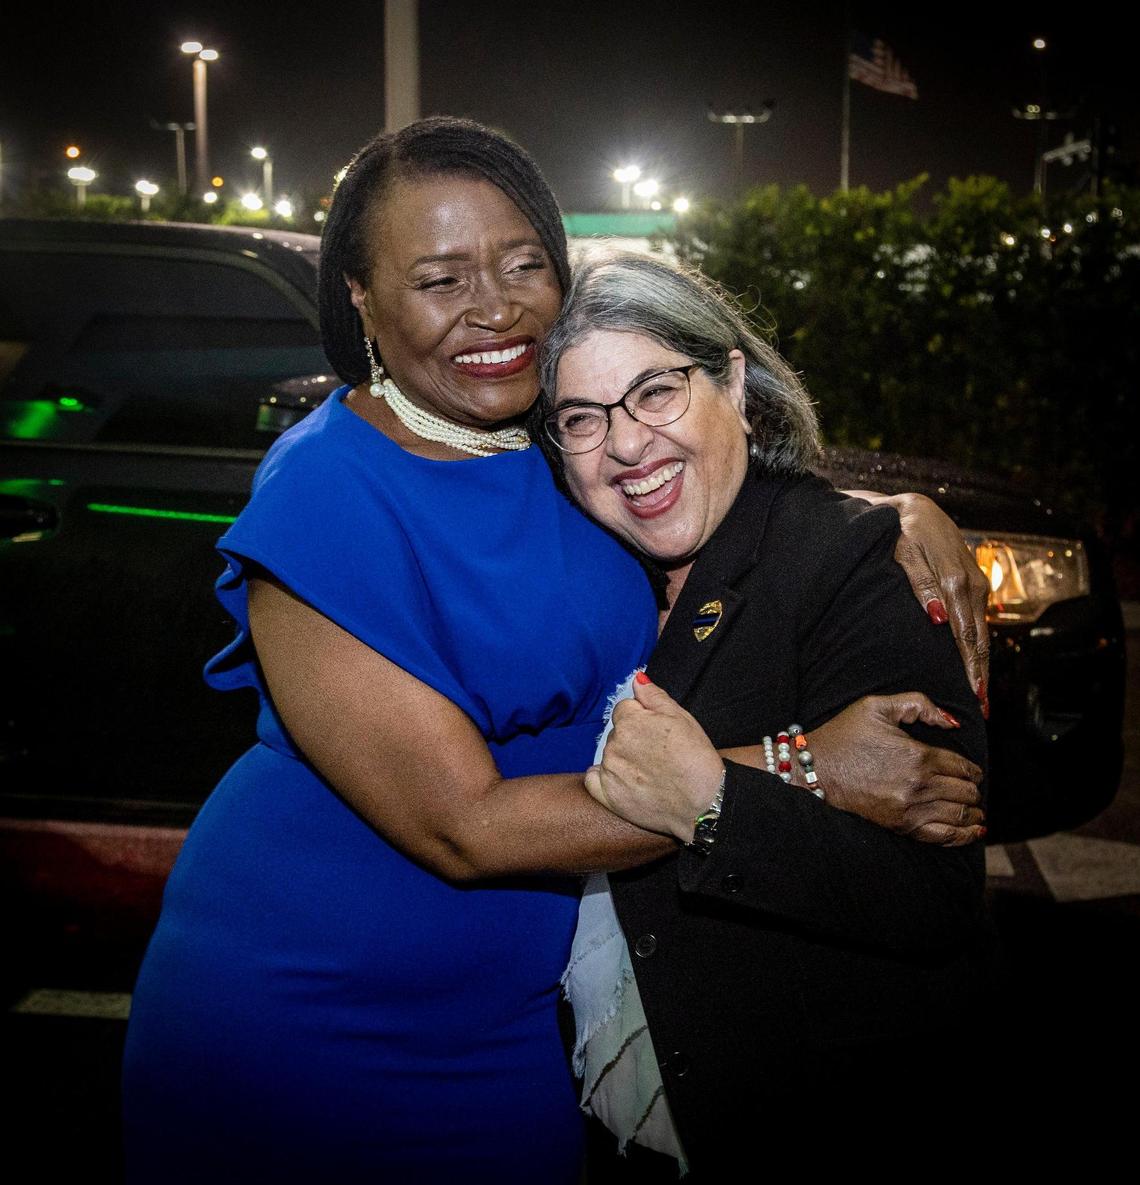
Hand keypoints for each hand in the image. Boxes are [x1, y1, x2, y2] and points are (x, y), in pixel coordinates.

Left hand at [585, 675, 722, 842]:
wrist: (704, 803)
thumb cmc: (696, 759)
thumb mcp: (682, 718)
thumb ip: (654, 695)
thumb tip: (637, 679)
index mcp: (631, 721)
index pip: (624, 710)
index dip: (642, 719)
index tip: (657, 733)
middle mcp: (615, 744)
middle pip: (616, 733)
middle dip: (633, 739)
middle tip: (657, 754)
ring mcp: (610, 770)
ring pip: (609, 755)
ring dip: (623, 759)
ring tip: (649, 772)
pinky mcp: (608, 796)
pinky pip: (593, 780)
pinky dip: (603, 779)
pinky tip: (623, 782)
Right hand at [805, 693, 984, 846]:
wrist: (814, 769)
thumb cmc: (844, 735)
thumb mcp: (877, 706)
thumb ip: (918, 704)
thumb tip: (951, 723)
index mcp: (919, 755)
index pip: (963, 767)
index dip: (972, 769)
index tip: (972, 771)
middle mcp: (919, 785)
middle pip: (965, 792)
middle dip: (972, 789)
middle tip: (971, 787)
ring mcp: (910, 809)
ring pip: (960, 815)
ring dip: (973, 812)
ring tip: (977, 810)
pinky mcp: (900, 826)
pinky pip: (943, 836)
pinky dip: (962, 835)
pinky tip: (972, 830)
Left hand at [845, 490, 990, 716]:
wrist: (911, 508)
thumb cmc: (899, 531)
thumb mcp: (902, 553)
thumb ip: (920, 585)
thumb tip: (940, 619)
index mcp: (953, 579)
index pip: (965, 632)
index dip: (969, 665)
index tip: (971, 693)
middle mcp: (970, 582)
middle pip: (979, 637)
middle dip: (980, 673)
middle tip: (981, 706)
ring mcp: (975, 583)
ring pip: (981, 630)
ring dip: (982, 663)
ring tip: (981, 694)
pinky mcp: (973, 582)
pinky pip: (978, 620)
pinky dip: (978, 645)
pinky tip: (976, 665)